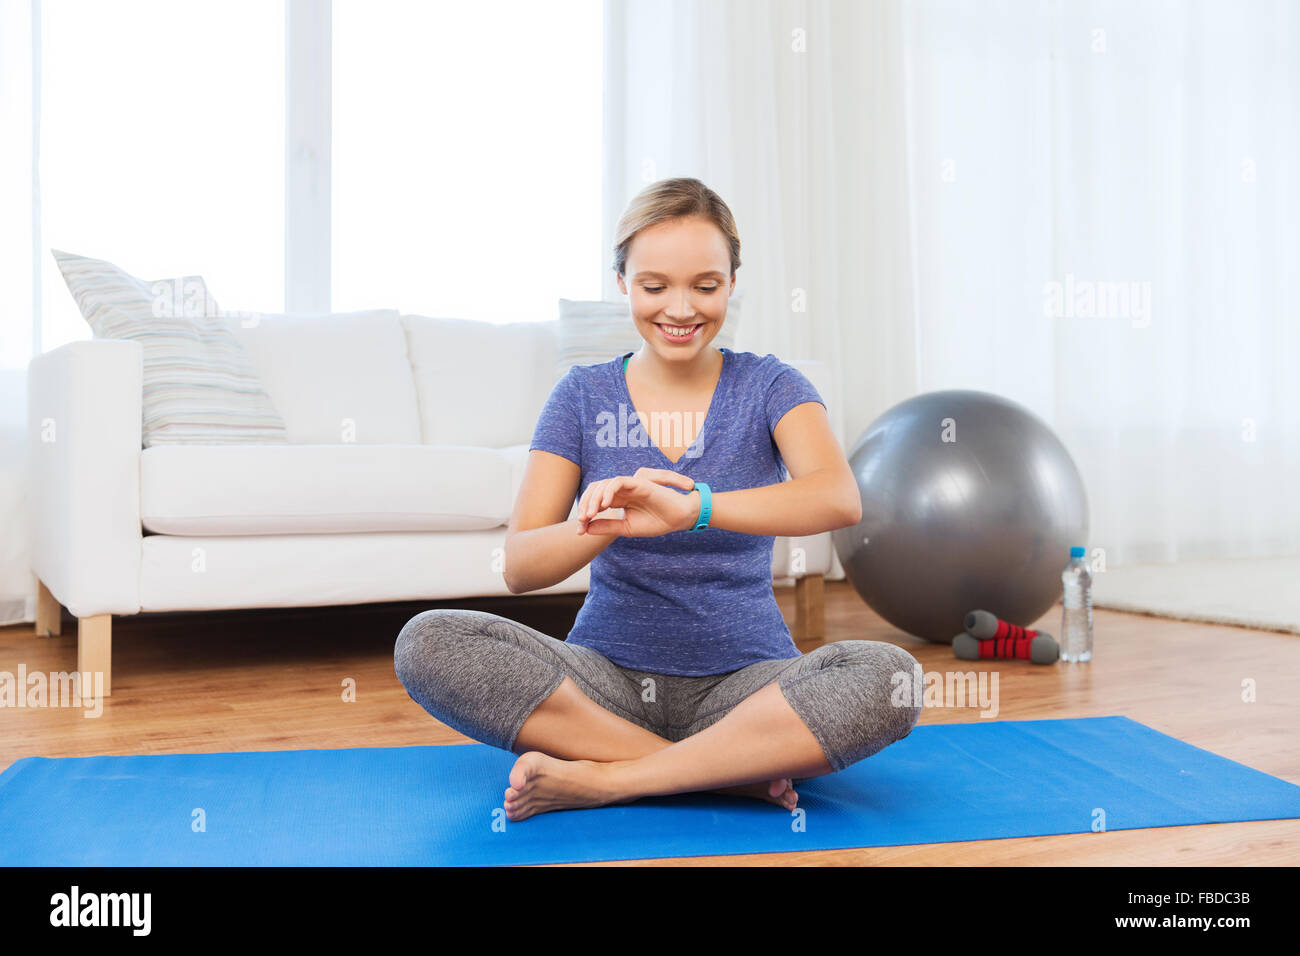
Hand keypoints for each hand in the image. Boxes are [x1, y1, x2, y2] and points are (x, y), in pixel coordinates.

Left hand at [576, 467, 699, 537]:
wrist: (678, 519)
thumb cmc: (656, 522)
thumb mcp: (626, 528)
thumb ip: (607, 526)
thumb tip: (586, 529)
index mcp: (617, 500)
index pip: (594, 501)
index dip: (584, 514)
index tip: (580, 531)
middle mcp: (621, 491)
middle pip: (595, 490)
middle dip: (585, 505)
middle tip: (582, 521)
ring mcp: (629, 485)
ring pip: (604, 484)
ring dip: (594, 499)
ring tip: (590, 515)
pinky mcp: (639, 482)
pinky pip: (618, 481)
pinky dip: (609, 491)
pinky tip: (605, 506)